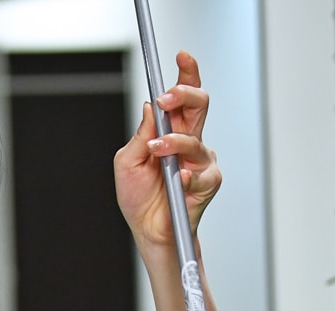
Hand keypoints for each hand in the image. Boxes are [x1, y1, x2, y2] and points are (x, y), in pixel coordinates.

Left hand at [113, 50, 220, 248]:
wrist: (148, 230)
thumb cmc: (139, 196)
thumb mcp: (127, 161)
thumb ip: (140, 134)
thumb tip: (151, 108)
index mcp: (169, 130)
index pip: (181, 97)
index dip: (185, 74)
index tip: (181, 56)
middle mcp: (188, 141)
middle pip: (199, 104)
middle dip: (185, 93)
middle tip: (167, 98)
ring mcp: (201, 161)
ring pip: (195, 139)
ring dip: (173, 143)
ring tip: (157, 151)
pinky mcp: (208, 183)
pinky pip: (202, 173)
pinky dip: (187, 176)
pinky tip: (177, 180)